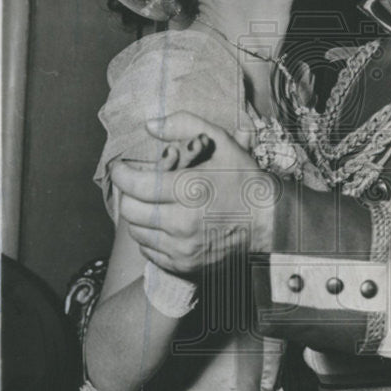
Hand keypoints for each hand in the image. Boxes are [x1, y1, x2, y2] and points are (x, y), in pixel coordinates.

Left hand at [110, 112, 275, 274]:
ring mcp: (183, 248)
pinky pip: (150, 251)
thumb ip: (184, 125)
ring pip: (137, 232)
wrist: (269, 224)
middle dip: (129, 195)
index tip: (122, 169)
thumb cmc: (244, 181)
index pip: (135, 185)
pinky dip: (151, 237)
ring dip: (140, 216)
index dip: (122, 174)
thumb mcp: (221, 143)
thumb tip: (149, 125)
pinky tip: (164, 225)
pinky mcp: (185, 265)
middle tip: (137, 186)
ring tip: (152, 205)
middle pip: (130, 211)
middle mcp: (183, 223)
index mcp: (191, 190)